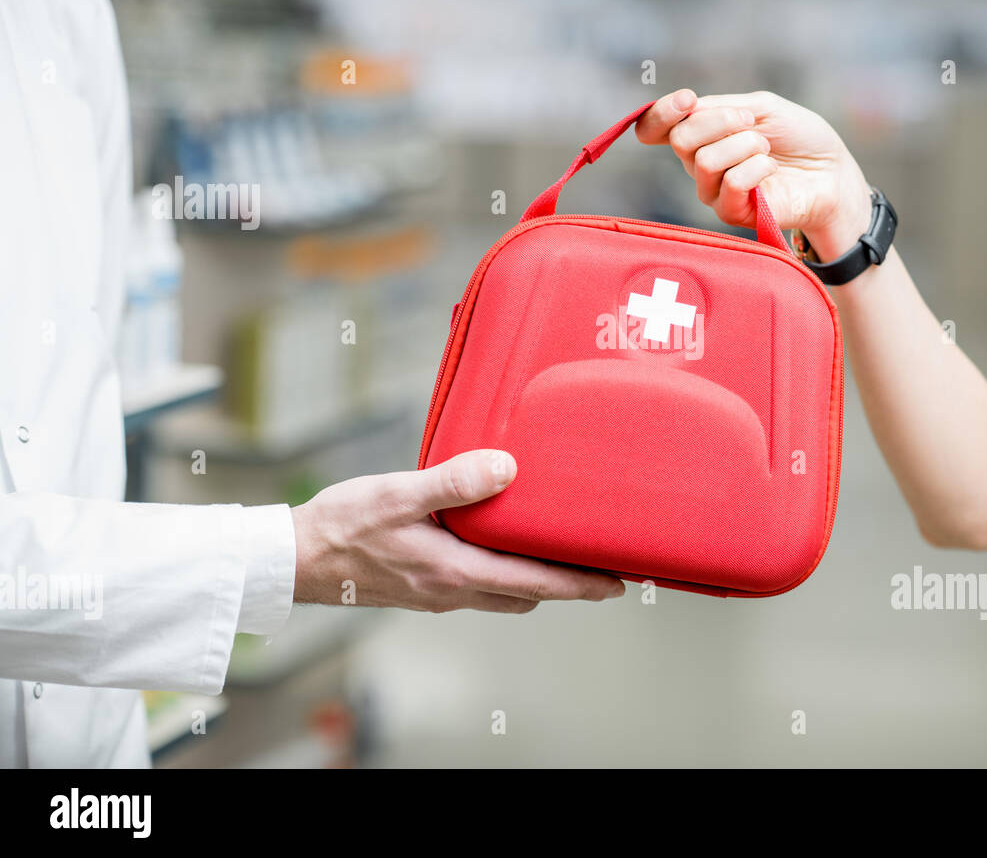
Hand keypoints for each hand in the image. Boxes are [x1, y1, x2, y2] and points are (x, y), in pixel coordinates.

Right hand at [290, 449, 624, 612]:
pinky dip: (503, 573)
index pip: (534, 583)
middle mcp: (452, 590)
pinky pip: (479, 586)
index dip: (580, 584)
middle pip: (527, 594)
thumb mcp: (398, 494)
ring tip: (559, 552)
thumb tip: (507, 469)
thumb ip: (454, 482)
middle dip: (566, 584)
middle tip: (599, 564)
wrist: (294, 559)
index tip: (616, 582)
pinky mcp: (423, 587)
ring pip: (503, 594)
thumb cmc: (341, 526)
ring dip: (535, 580)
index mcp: (454, 571)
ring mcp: (437, 593)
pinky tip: (501, 544)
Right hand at [637, 88, 873, 258]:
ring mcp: (714, 191)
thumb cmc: (800, 138)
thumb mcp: (761, 107)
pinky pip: (731, 184)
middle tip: (753, 123)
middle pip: (680, 139)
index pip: (655, 128)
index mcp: (701, 135)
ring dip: (746, 145)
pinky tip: (773, 169)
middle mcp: (699, 164)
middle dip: (721, 122)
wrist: (832, 171)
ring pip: (705, 161)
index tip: (687, 99)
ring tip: (768, 150)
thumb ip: (721, 107)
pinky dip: (756, 167)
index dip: (661, 113)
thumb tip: (686, 108)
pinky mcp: (733, 214)